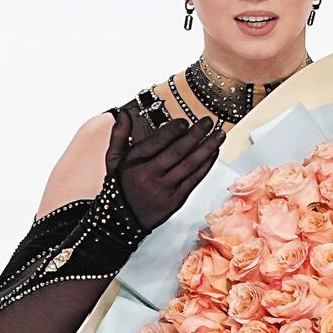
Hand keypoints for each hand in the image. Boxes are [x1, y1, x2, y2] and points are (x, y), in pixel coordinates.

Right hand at [105, 106, 223, 229]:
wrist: (123, 220)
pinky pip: (194, 179)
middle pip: (177, 152)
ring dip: (207, 148)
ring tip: (219, 135)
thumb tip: (124, 112)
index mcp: (136, 163)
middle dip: (195, 135)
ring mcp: (165, 189)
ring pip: (190, 165)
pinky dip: (206, 165)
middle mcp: (151, 176)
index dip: (172, 131)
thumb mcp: (113, 160)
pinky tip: (214, 153)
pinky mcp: (176, 200)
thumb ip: (119, 135)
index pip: (157, 142)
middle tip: (207, 122)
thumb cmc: (121, 186)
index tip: (184, 121)